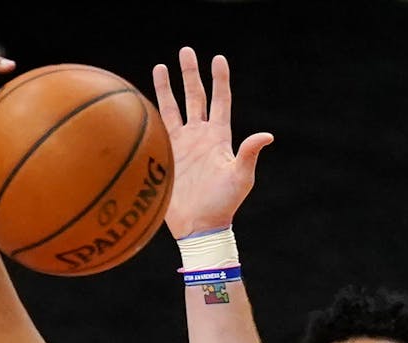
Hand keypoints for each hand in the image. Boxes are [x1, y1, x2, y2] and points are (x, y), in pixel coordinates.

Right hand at [152, 47, 273, 239]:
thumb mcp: (240, 178)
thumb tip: (267, 135)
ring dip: (168, 87)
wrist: (198, 226)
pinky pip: (157, 127)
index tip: (218, 58)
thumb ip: (249, 154)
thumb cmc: (223, 205)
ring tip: (162, 65)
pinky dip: (150, 111)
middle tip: (186, 51)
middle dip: (191, 74)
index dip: (220, 80)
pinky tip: (141, 97)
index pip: (220, 101)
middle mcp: (200, 136)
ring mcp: (182, 144)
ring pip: (174, 107)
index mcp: (220, 138)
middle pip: (195, 96)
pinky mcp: (166, 155)